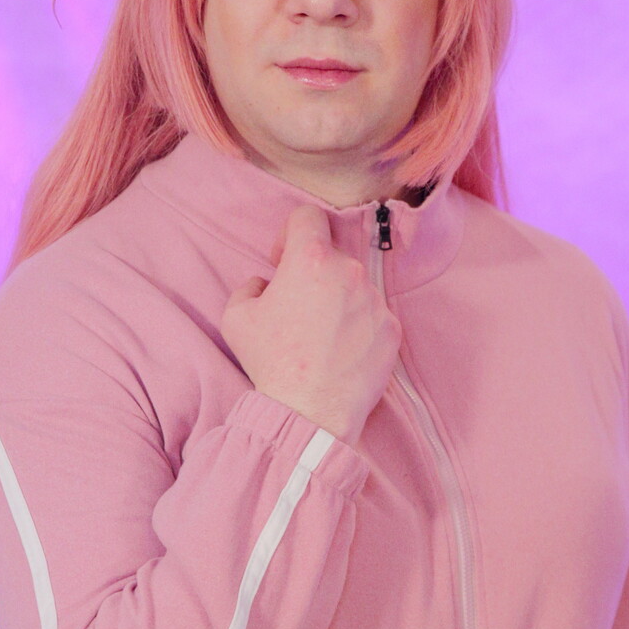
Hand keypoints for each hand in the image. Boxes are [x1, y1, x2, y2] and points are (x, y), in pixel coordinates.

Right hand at [221, 205, 400, 445]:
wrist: (309, 412)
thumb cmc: (270, 363)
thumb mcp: (236, 317)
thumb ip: (249, 286)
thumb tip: (265, 285)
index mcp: (310, 259)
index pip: (307, 216)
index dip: (290, 233)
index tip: (283, 260)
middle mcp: (349, 272)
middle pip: (332, 256)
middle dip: (313, 275)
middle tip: (298, 309)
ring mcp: (375, 301)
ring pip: (354, 287)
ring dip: (337, 301)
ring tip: (321, 338)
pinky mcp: (392, 330)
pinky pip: (373, 316)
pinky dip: (358, 327)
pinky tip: (341, 352)